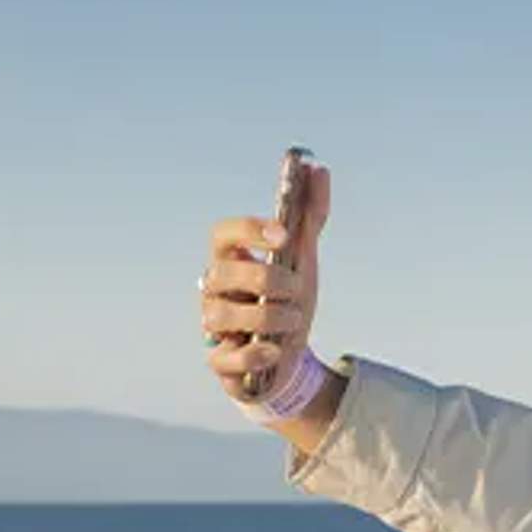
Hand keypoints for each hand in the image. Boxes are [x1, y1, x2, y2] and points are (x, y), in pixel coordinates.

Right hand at [198, 160, 335, 431]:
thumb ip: (309, 217)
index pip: (223, 233)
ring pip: (221, 316)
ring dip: (267, 317)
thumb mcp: (302, 257)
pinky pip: (224, 359)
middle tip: (296, 287)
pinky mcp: (219, 363)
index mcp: (231, 259)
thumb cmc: (286, 299)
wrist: (291, 355)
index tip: (284, 234)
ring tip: (294, 320)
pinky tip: (276, 349)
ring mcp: (213, 327)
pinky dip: (253, 354)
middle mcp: (214, 291)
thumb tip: (318, 169)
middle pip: (222, 274)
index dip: (251, 229)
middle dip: (267, 279)